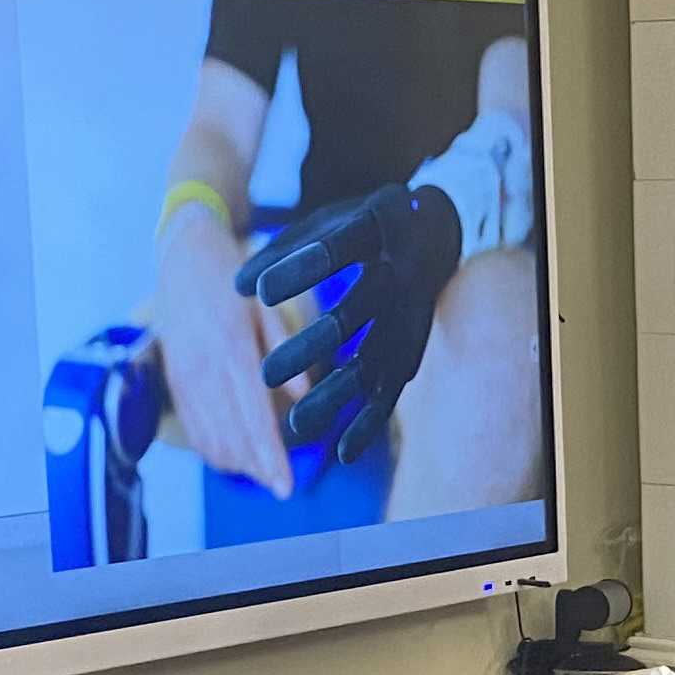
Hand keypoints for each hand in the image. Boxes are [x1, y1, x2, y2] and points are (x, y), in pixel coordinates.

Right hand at [147, 206, 293, 496]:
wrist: (182, 255)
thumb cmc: (233, 279)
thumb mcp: (267, 305)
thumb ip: (285, 349)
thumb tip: (306, 395)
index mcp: (232, 348)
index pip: (253, 416)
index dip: (269, 456)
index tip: (286, 486)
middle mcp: (204, 368)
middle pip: (232, 435)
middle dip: (257, 469)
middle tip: (282, 490)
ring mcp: (184, 377)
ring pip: (209, 437)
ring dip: (236, 463)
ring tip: (262, 477)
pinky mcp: (173, 380)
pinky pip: (192, 426)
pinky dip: (213, 449)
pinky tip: (233, 460)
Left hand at [243, 183, 465, 468]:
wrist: (438, 229)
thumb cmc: (365, 224)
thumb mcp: (326, 221)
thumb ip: (282, 250)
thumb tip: (236, 288)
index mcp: (378, 228)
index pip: (338, 249)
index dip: (301, 271)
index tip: (262, 294)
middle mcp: (400, 274)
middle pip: (356, 315)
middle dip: (313, 347)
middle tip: (266, 376)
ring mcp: (411, 315)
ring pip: (374, 361)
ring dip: (337, 396)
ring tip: (296, 427)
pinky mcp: (414, 347)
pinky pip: (393, 390)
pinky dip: (370, 422)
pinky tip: (342, 452)